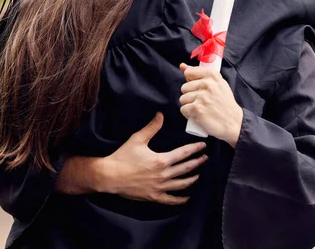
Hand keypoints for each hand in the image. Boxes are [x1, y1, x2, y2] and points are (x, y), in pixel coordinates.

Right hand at [56, 112, 207, 204]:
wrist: (109, 176)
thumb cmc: (123, 157)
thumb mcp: (137, 139)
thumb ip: (152, 127)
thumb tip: (160, 114)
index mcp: (161, 160)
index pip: (183, 154)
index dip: (195, 149)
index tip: (203, 146)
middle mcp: (163, 175)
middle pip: (186, 169)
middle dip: (197, 162)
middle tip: (205, 158)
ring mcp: (159, 187)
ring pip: (181, 184)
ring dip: (192, 178)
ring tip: (198, 174)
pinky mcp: (154, 196)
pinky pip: (171, 200)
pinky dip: (180, 199)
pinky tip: (187, 197)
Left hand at [179, 63, 242, 147]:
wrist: (234, 122)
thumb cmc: (225, 103)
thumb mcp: (218, 84)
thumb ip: (199, 73)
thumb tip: (182, 66)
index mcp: (212, 75)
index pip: (189, 72)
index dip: (191, 81)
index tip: (198, 88)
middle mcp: (207, 84)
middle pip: (184, 87)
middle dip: (190, 95)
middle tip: (202, 101)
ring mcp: (201, 97)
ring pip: (183, 99)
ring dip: (189, 105)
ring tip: (201, 108)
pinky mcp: (197, 109)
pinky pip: (183, 109)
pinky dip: (188, 114)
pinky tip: (197, 115)